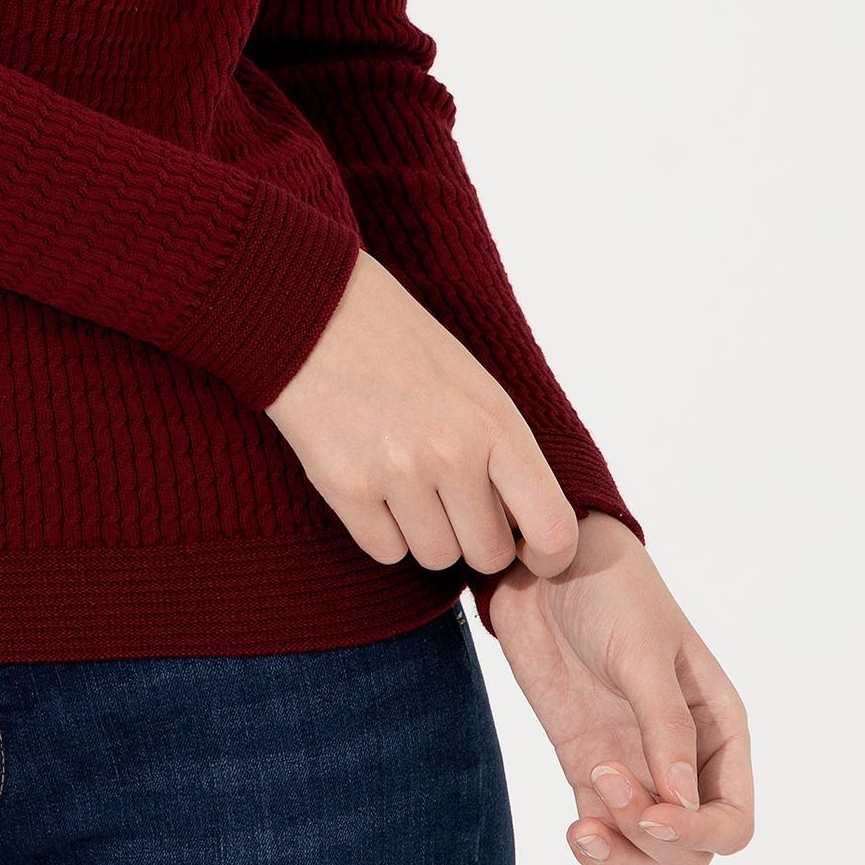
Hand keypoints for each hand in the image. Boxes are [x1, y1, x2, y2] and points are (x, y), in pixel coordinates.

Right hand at [265, 247, 581, 576]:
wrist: (313, 307)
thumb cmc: (397, 341)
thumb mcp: (472, 382)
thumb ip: (501, 451)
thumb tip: (521, 526)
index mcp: (495, 421)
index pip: (552, 529)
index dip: (548, 555)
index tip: (530, 551)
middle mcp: (453, 452)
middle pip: (488, 553)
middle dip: (474, 536)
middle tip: (451, 498)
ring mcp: (398, 472)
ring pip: (436, 557)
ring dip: (425, 533)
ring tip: (406, 481)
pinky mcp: (345, 485)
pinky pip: (385, 550)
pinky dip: (382, 530)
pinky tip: (372, 484)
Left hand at [480, 511, 753, 864]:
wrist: (544, 564)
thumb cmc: (609, 592)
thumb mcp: (642, 651)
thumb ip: (665, 726)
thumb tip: (684, 804)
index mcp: (718, 728)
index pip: (733, 819)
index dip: (700, 833)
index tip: (654, 814)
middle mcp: (684, 758)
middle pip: (692, 848)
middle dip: (653, 838)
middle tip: (604, 779)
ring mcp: (635, 766)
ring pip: (648, 852)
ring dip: (622, 851)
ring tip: (583, 823)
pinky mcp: (588, 766)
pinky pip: (603, 832)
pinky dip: (593, 849)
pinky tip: (576, 833)